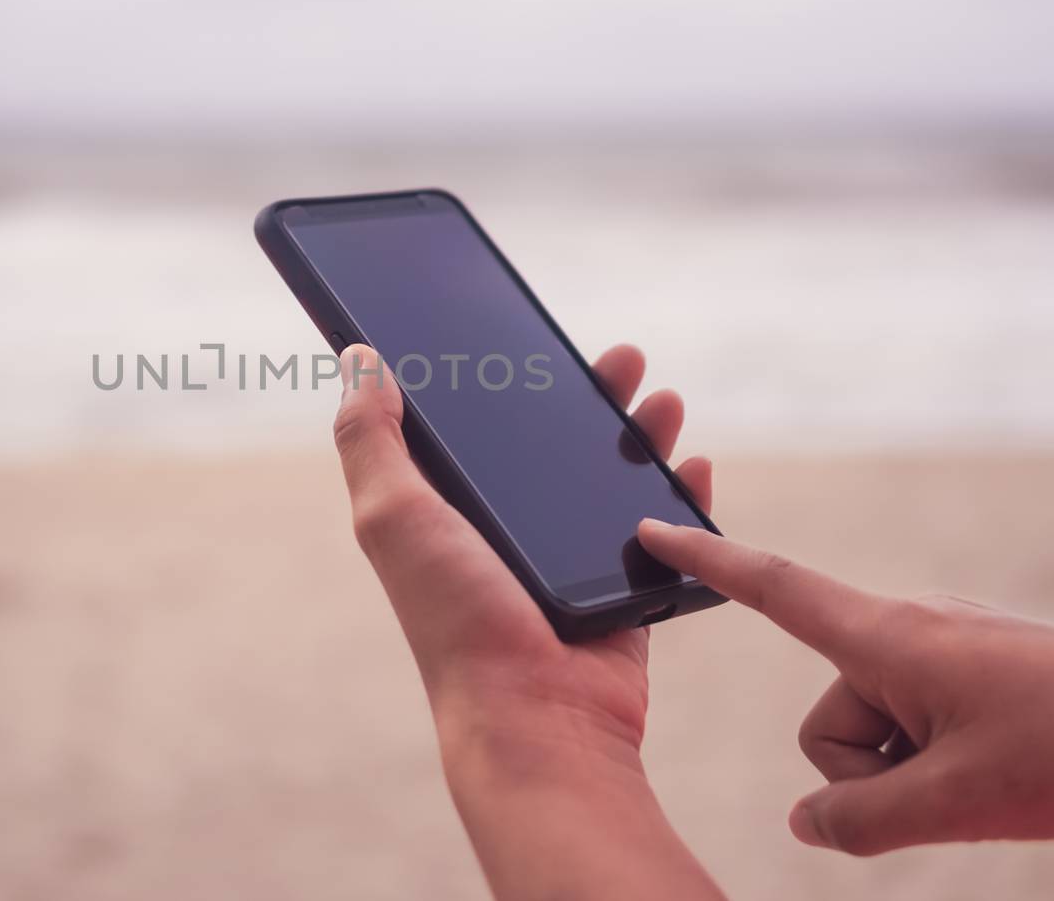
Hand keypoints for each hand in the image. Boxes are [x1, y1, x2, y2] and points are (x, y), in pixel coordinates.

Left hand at [333, 344, 724, 899]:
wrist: (537, 719)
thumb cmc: (457, 620)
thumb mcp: (393, 516)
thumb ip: (370, 440)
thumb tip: (356, 360)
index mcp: (446, 510)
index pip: (473, 428)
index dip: (499, 379)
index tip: (526, 334)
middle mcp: (503, 533)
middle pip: (550, 445)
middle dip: (588, 396)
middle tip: (620, 357)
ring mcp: (564, 563)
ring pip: (609, 480)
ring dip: (640, 434)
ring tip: (664, 399)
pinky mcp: (619, 592)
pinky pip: (659, 533)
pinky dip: (681, 497)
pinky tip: (696, 465)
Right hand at [638, 520, 1053, 855]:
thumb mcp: (958, 802)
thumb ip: (861, 819)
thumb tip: (808, 825)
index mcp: (890, 636)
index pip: (774, 587)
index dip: (706, 562)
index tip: (653, 530)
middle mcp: (907, 629)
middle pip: (830, 716)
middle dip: (869, 771)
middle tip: (955, 789)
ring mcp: (944, 649)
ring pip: (874, 729)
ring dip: (912, 773)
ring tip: (990, 779)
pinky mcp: (973, 669)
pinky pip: (916, 721)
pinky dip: (938, 760)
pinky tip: (1001, 769)